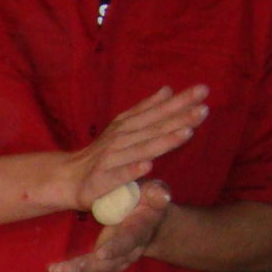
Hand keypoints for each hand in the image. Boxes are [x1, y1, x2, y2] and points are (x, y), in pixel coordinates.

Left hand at [47, 179, 171, 271]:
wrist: (150, 219)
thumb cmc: (147, 200)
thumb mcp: (154, 192)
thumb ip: (156, 193)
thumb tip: (161, 194)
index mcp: (139, 230)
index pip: (128, 241)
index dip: (115, 248)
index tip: (100, 253)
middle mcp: (130, 250)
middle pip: (109, 263)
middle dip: (85, 266)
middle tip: (62, 269)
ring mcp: (119, 259)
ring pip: (98, 271)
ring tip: (55, 270)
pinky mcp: (109, 263)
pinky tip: (57, 271)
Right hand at [59, 84, 206, 211]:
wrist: (67, 178)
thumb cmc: (103, 154)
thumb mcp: (123, 127)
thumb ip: (146, 109)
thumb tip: (167, 90)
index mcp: (128, 126)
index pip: (157, 111)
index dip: (179, 101)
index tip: (203, 90)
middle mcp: (120, 139)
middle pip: (154, 128)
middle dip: (178, 118)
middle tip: (203, 108)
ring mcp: (111, 159)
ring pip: (141, 149)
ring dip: (164, 141)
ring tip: (187, 132)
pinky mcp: (101, 181)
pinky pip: (119, 176)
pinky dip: (132, 170)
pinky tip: (148, 166)